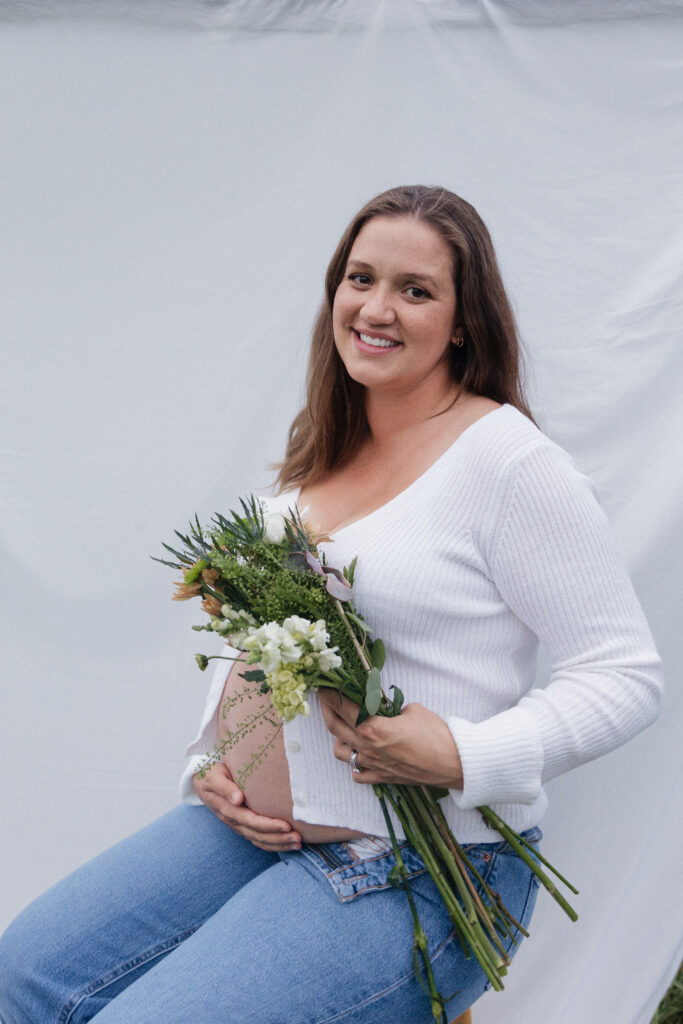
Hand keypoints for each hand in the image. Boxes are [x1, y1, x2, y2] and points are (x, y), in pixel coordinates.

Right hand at [193, 763, 301, 851]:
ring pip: (259, 840)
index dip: (268, 825)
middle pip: (257, 834)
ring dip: (279, 844)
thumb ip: (225, 787)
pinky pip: (259, 840)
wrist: (204, 782)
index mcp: (227, 809)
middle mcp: (233, 821)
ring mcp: (238, 826)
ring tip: (298, 844)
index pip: (250, 821)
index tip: (286, 825)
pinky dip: (274, 844)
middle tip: (298, 838)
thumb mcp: (214, 777)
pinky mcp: (243, 827)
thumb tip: (238, 799)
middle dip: (278, 838)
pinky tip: (289, 844)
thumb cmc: (212, 775)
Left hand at [318, 691, 463, 789]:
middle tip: (326, 699)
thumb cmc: (436, 734)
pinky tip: (359, 754)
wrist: (454, 763)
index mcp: (373, 729)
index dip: (329, 695)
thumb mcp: (413, 709)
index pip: (342, 708)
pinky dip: (354, 764)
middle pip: (336, 728)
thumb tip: (384, 708)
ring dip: (339, 738)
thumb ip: (391, 708)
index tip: (321, 685)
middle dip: (327, 711)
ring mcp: (373, 766)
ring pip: (342, 753)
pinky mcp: (383, 778)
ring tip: (344, 727)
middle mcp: (368, 748)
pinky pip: (358, 774)